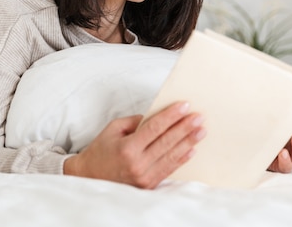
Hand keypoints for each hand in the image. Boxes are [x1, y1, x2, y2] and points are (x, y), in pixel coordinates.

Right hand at [64, 102, 205, 188]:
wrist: (90, 176)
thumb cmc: (101, 150)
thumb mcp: (113, 129)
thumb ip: (135, 122)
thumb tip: (156, 117)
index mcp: (127, 148)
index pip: (155, 128)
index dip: (171, 116)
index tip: (184, 106)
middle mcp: (137, 164)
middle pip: (167, 142)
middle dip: (185, 128)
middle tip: (199, 117)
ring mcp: (144, 177)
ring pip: (171, 157)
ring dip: (188, 142)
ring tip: (201, 131)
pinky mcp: (148, 185)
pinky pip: (168, 170)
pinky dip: (181, 159)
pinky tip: (191, 149)